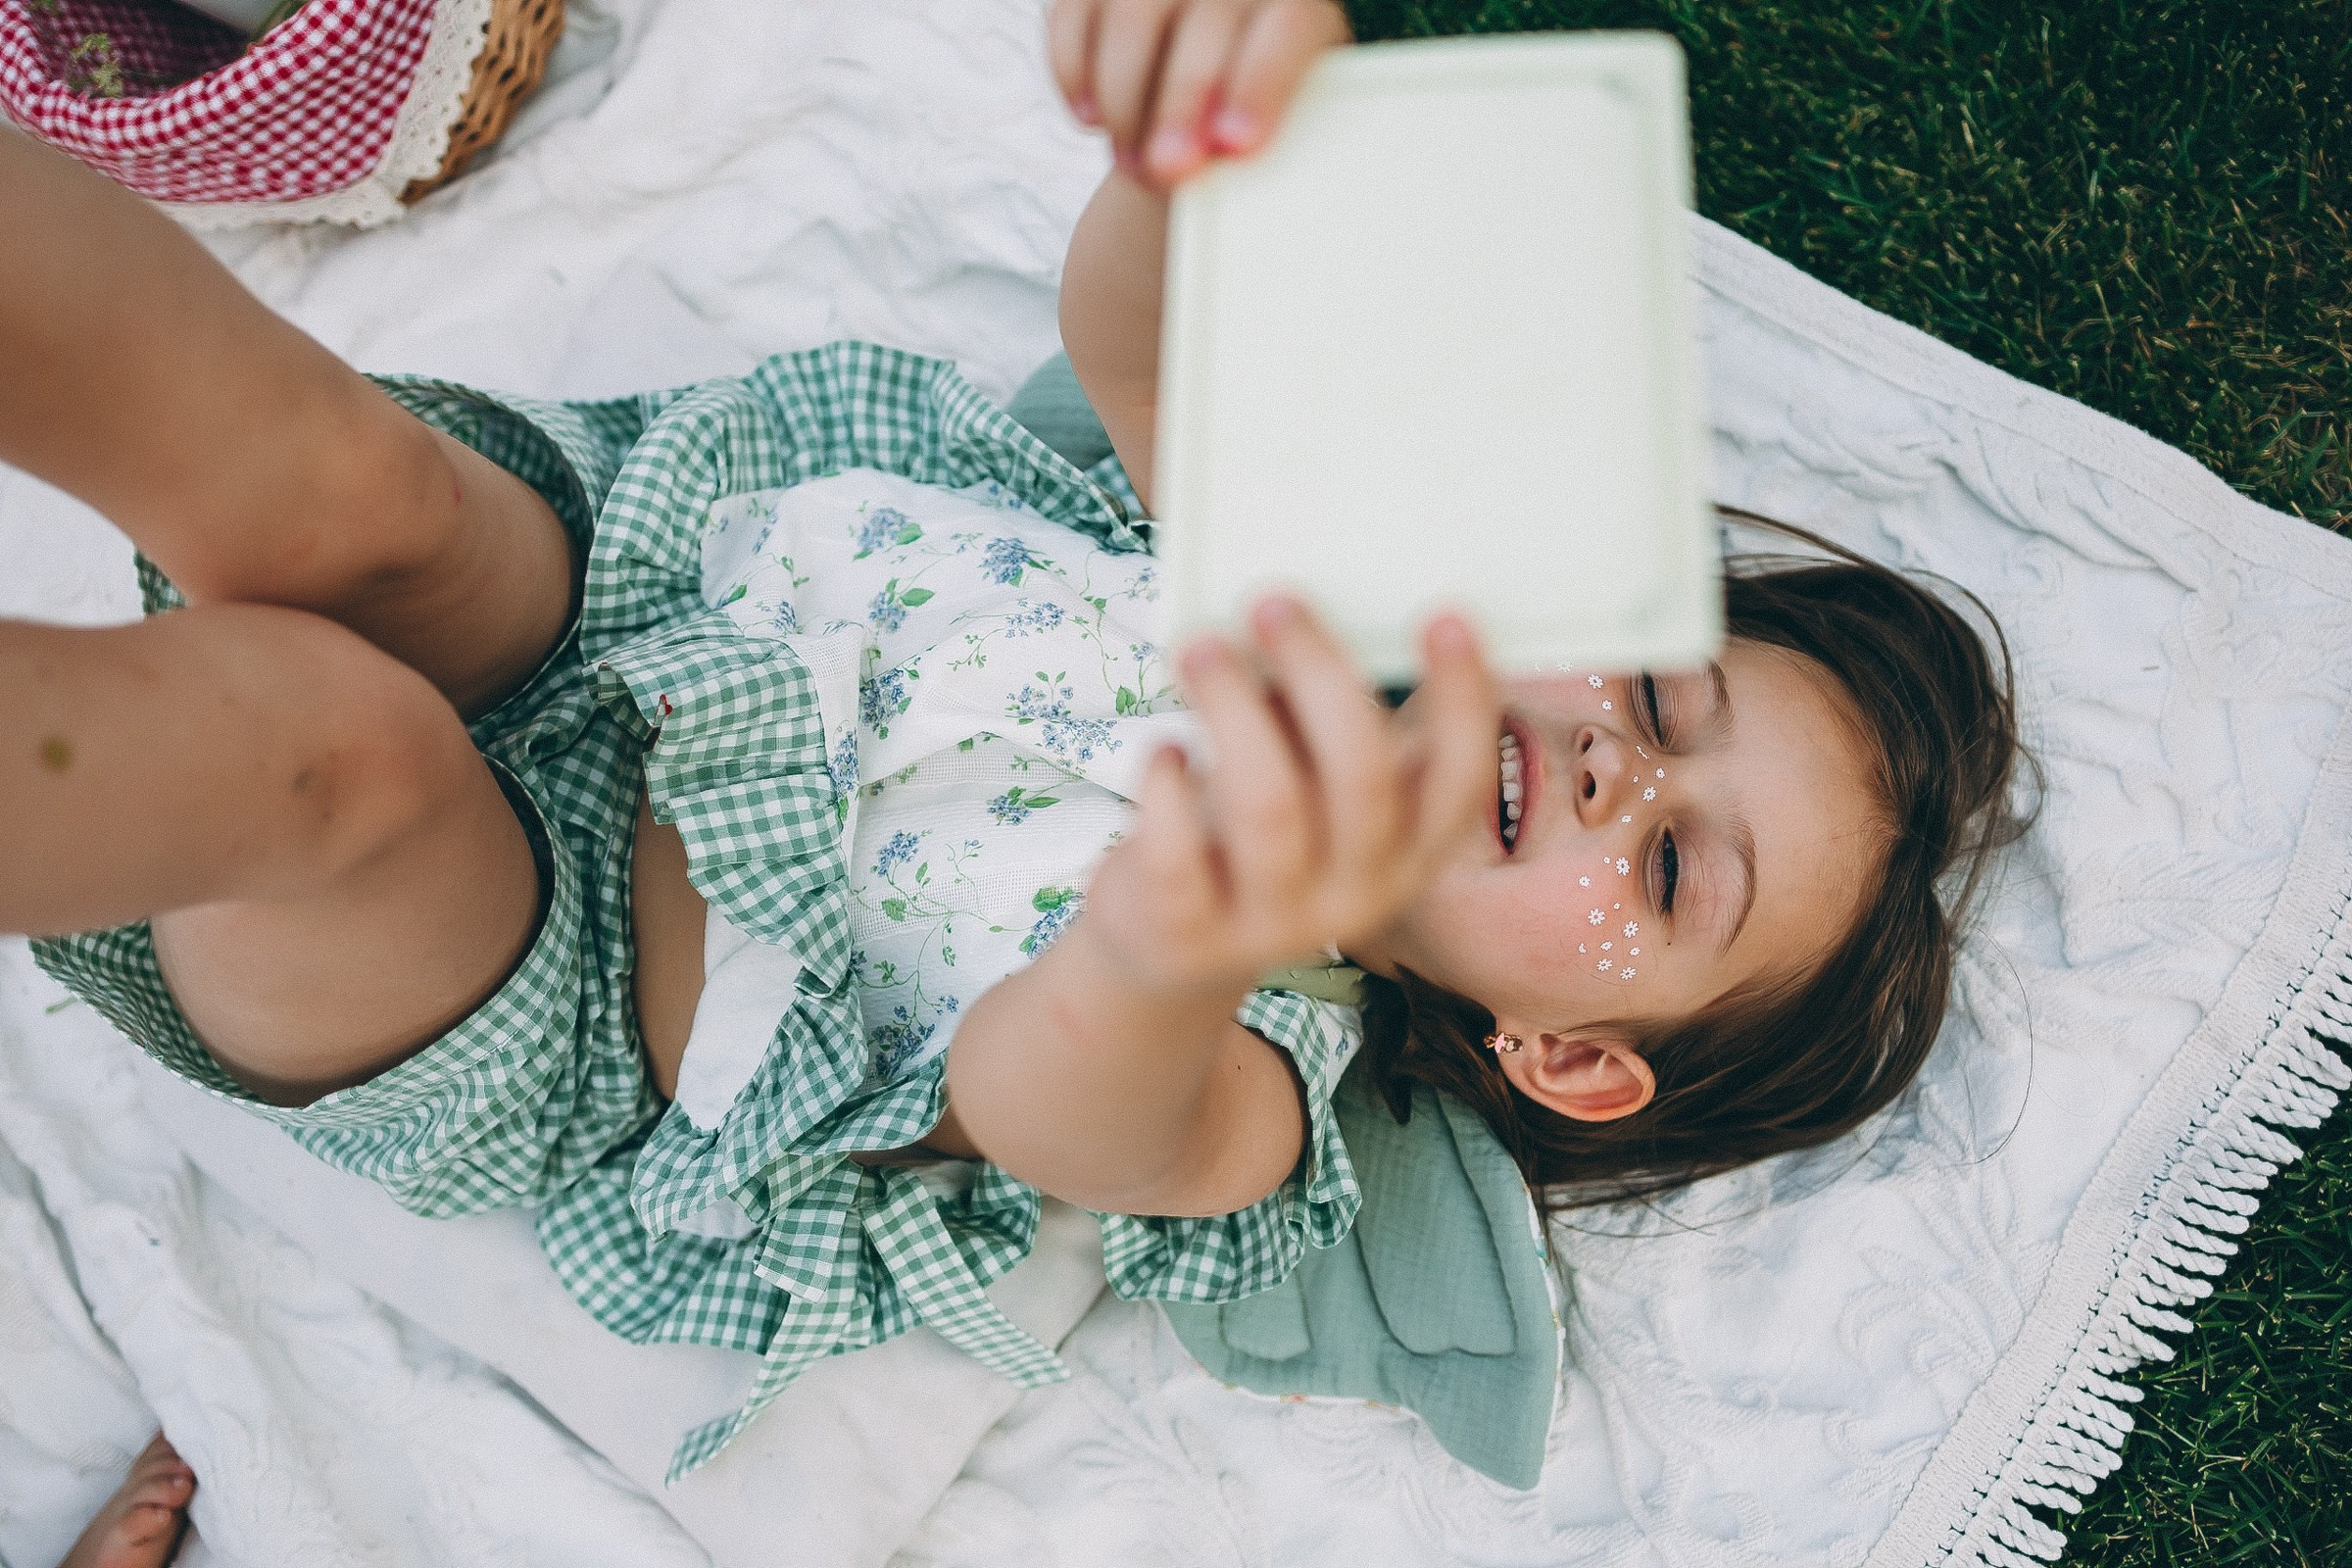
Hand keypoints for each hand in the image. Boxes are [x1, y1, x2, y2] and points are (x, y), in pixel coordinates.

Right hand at [1047, 0, 1352, 191]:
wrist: (1200, 90)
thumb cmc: (1243, 116)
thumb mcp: (1268, 127)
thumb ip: (1257, 139)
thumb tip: (1228, 164)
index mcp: (1293, 3)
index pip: (1286, 28)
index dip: (1259, 86)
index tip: (1236, 146)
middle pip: (1204, 22)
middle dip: (1180, 104)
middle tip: (1168, 170)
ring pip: (1131, 21)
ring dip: (1124, 103)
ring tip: (1132, 164)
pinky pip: (1072, 19)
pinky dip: (1075, 74)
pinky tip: (1092, 120)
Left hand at [1079, 595, 1499, 997]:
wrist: (1170, 953)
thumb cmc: (1251, 838)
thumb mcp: (1308, 790)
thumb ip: (1319, 724)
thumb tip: (1295, 621)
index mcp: (1407, 856)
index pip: (1461, 782)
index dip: (1464, 701)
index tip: (1445, 615)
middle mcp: (1356, 896)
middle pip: (1363, 777)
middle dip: (1319, 674)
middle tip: (1272, 602)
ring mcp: (1274, 924)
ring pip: (1268, 802)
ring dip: (1233, 706)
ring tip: (1201, 647)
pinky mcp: (1190, 933)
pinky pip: (1181, 852)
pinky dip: (1168, 786)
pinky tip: (1162, 747)